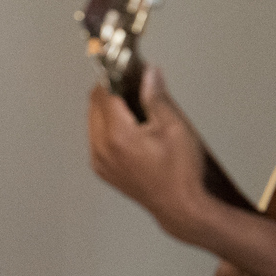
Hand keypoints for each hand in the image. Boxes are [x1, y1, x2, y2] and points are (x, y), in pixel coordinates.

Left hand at [87, 66, 218, 244]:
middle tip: (132, 82)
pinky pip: (96, 139)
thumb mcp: (174, 127)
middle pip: (94, 105)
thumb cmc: (182, 171)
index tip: (126, 67)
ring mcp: (100, 161)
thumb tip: (148, 73)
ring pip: (93, 121)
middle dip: (111, 90)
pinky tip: (129, 127)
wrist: (182, 208)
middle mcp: (101, 148)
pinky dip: (107, 127)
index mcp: (117, 135)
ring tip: (133, 106)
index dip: (115, 76)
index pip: (104, 93)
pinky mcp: (102, 170)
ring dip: (107, 109)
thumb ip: (156, 97)